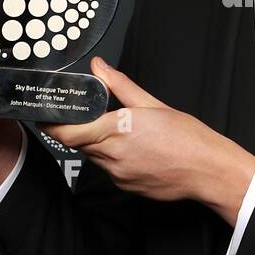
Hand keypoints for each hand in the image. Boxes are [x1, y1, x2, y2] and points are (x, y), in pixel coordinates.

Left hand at [40, 57, 254, 224]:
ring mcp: (118, 175)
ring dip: (98, 144)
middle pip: (78, 143)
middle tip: (89, 117)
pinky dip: (114, 158)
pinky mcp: (126, 187)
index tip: (46, 116)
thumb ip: (120, 86)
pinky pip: (109, 170)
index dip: (52, 125)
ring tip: (124, 133)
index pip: (68, 132)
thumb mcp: (153, 104)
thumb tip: (99, 68)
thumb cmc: (188, 138)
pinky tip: (135, 150)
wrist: (208, 171)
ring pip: (94, 156)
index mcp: (117, 130)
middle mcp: (113, 156)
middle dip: (79, 130)